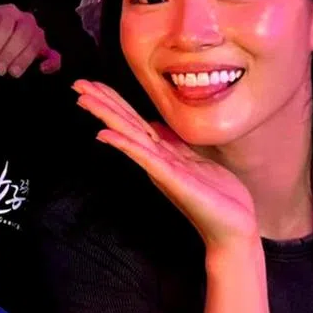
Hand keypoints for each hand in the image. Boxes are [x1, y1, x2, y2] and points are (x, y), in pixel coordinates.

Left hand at [0, 1, 60, 76]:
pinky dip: (51, 63)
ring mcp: (36, 34)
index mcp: (8, 12)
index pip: (6, 23)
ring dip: (24, 60)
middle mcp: (25, 20)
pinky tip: (41, 70)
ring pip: (36, 44)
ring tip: (11, 73)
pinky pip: (54, 55)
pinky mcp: (44, 50)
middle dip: (9, 53)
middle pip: (23, 34)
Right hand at [73, 79, 258, 248]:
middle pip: (125, 124)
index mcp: (162, 153)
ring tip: (84, 100)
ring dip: (106, 116)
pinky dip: (124, 144)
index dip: (113, 100)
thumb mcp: (195, 162)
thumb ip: (174, 144)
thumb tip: (155, 125)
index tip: (92, 83)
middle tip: (77, 84)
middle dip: (101, 103)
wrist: (234, 229)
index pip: (133, 121)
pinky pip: (145, 158)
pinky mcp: (173, 180)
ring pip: (129, 136)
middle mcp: (156, 159)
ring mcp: (161, 169)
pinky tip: (104, 134)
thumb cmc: (218, 197)